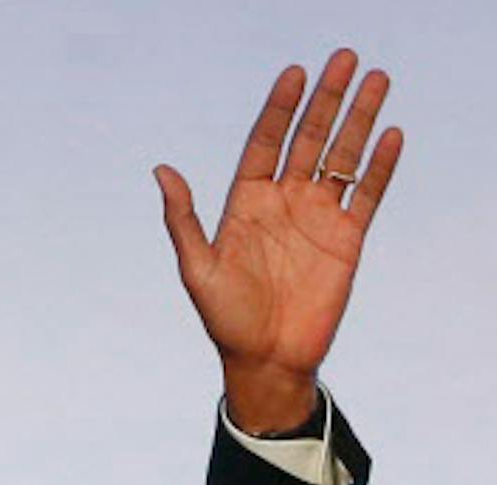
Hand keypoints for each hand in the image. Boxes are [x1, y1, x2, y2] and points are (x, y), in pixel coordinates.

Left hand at [156, 48, 402, 431]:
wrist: (265, 360)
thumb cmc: (224, 320)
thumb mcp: (196, 269)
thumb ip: (183, 219)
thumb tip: (161, 170)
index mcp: (245, 204)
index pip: (265, 143)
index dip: (280, 109)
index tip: (295, 74)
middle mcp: (283, 203)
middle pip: (308, 139)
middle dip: (327, 99)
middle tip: (345, 58)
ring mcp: (317, 218)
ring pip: (342, 157)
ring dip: (359, 119)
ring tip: (376, 79)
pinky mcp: (347, 239)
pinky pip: (367, 193)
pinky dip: (379, 165)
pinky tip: (390, 135)